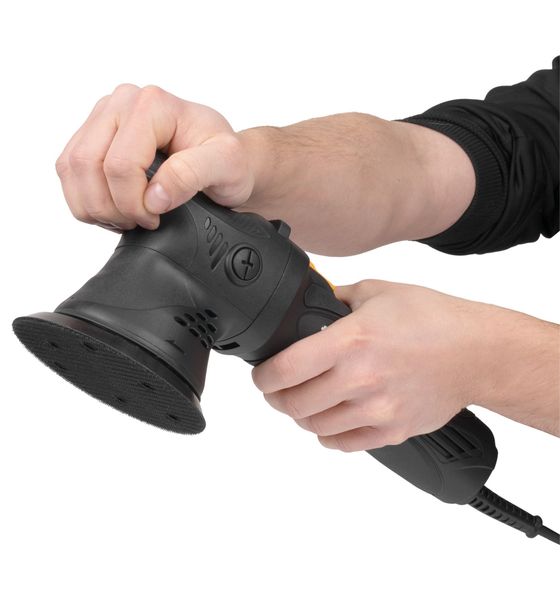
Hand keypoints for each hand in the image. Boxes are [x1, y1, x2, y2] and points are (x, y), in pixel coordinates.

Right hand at [55, 84, 255, 230]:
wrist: (224, 160)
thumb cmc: (227, 160)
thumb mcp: (226, 166)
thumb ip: (192, 175)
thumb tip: (154, 197)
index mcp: (151, 104)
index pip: (120, 164)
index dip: (132, 202)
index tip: (155, 217)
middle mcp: (121, 102)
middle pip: (87, 166)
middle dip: (111, 207)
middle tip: (139, 221)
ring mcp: (103, 117)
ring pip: (71, 169)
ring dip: (95, 206)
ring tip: (127, 217)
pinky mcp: (92, 135)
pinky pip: (68, 171)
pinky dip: (86, 199)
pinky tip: (115, 208)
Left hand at [251, 280, 559, 451]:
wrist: (478, 353)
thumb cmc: (432, 319)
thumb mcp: (376, 292)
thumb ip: (337, 297)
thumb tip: (311, 301)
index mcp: (351, 340)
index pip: (285, 369)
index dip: (263, 376)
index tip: (261, 374)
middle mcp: (360, 378)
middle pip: (294, 404)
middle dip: (276, 397)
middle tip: (276, 389)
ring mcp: (377, 409)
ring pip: (315, 427)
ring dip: (300, 416)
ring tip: (303, 402)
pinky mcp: (393, 430)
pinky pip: (344, 444)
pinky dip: (328, 435)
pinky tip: (330, 420)